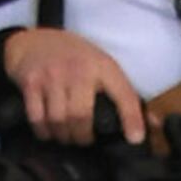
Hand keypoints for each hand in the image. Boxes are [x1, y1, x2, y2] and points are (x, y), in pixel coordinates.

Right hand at [5, 24, 146, 144]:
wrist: (33, 40)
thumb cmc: (71, 57)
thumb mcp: (99, 64)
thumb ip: (120, 92)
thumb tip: (148, 124)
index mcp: (102, 65)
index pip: (122, 94)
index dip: (131, 118)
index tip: (135, 138)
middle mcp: (78, 69)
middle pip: (81, 117)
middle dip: (82, 137)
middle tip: (82, 139)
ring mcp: (53, 75)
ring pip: (59, 120)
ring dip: (63, 136)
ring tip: (66, 136)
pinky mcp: (32, 82)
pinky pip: (38, 118)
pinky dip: (44, 131)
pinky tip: (48, 131)